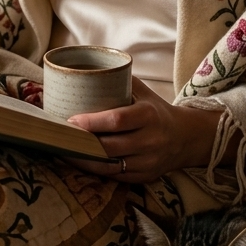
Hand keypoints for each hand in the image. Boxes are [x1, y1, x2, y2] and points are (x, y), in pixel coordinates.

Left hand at [66, 77, 224, 181]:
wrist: (186, 137)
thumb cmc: (155, 110)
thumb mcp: (143, 92)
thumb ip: (118, 81)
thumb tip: (86, 68)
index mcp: (148, 115)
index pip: (117, 120)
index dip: (92, 122)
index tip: (70, 120)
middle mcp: (150, 141)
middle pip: (110, 146)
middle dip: (83, 143)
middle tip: (60, 137)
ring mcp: (148, 162)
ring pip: (110, 167)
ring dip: (84, 161)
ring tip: (63, 151)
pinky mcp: (144, 177)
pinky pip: (116, 177)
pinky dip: (96, 171)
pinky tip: (80, 163)